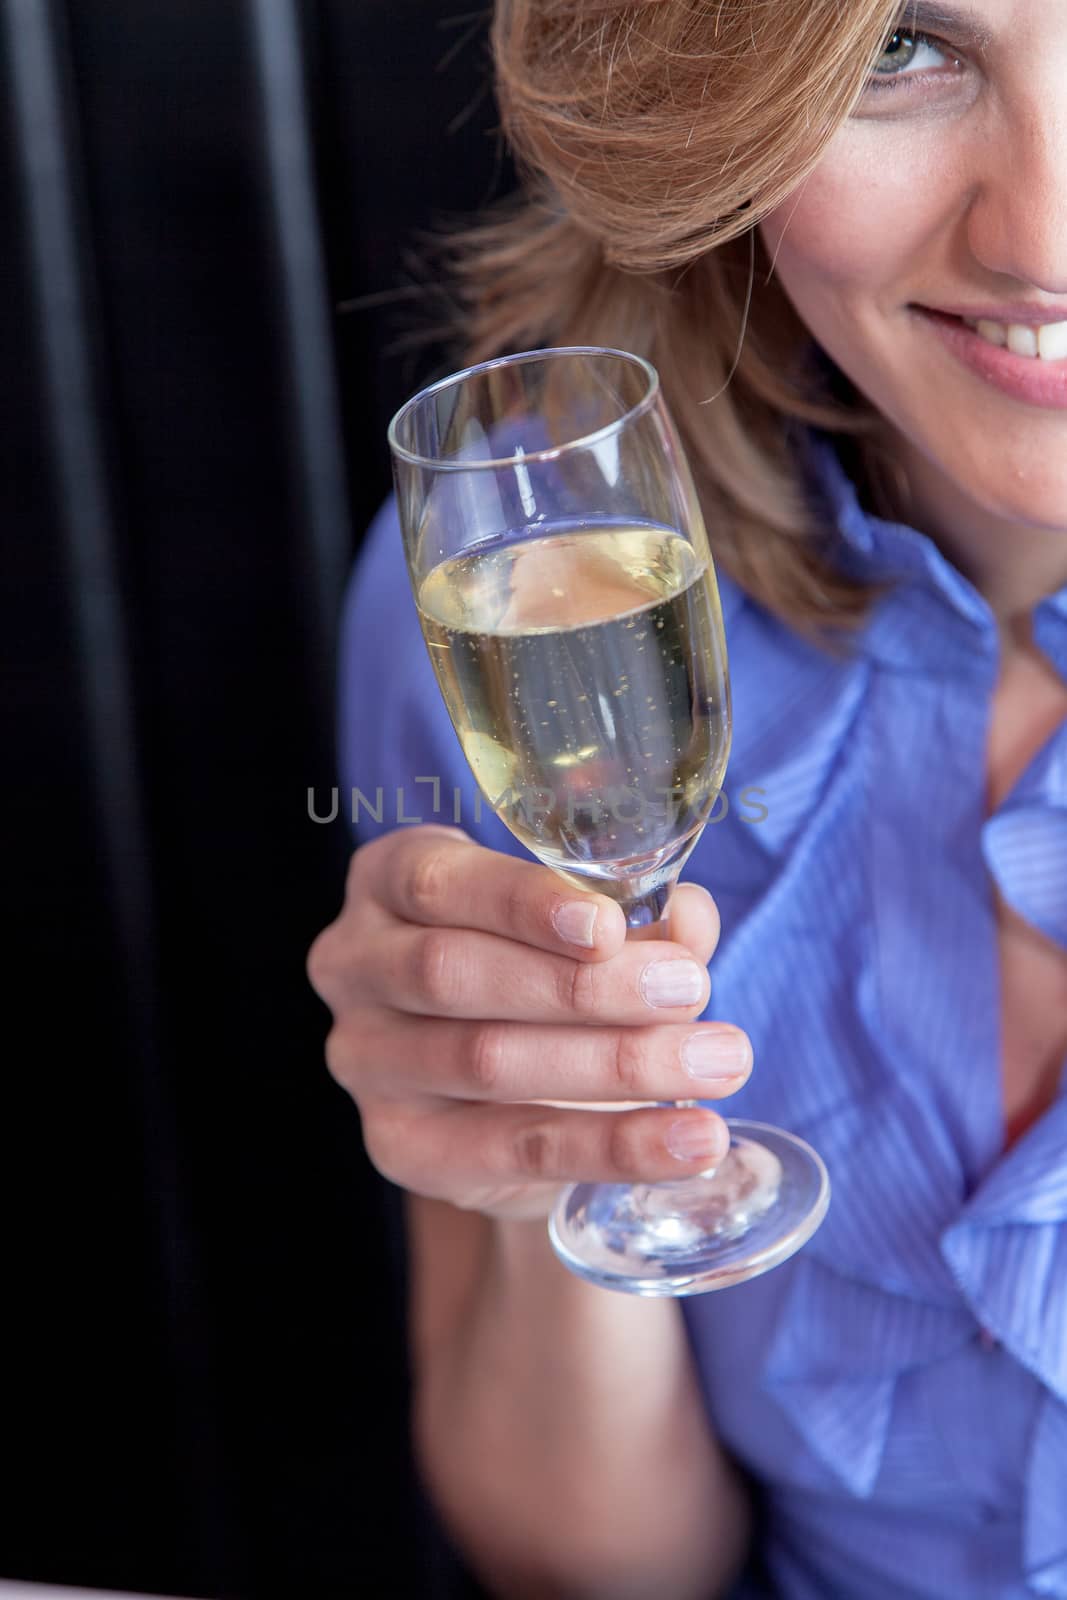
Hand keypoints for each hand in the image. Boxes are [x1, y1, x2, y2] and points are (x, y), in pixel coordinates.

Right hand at [307, 825, 752, 1221]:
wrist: (517, 1096)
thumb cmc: (546, 975)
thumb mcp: (587, 930)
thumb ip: (636, 916)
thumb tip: (688, 918)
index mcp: (388, 882)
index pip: (436, 883)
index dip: (522, 903)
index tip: (609, 926)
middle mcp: (353, 965)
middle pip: (452, 973)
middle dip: (582, 986)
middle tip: (690, 991)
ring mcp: (365, 1062)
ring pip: (485, 1061)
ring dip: (615, 1063)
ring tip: (718, 1062)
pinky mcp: (399, 1148)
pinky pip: (512, 1150)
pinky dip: (614, 1146)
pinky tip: (689, 1140)